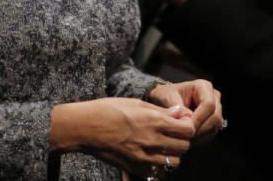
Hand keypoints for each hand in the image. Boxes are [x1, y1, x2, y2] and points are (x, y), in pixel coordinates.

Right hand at [50, 97, 194, 175]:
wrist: (85, 128)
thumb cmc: (108, 110)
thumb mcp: (136, 103)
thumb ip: (160, 111)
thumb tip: (179, 112)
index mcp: (153, 121)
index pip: (188, 129)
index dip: (187, 125)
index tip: (182, 123)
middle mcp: (152, 141)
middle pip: (184, 147)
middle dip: (182, 140)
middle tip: (173, 134)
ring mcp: (144, 157)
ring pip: (174, 162)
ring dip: (172, 154)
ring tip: (161, 145)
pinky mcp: (135, 168)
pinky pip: (156, 170)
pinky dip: (156, 163)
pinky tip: (148, 153)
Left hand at [147, 80, 222, 144]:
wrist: (164, 101)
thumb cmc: (165, 95)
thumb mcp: (166, 97)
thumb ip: (177, 108)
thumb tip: (188, 119)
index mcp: (203, 86)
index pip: (208, 104)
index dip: (199, 118)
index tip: (185, 127)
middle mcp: (213, 98)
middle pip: (214, 118)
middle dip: (198, 130)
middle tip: (183, 137)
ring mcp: (215, 111)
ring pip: (213, 128)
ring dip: (198, 137)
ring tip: (182, 140)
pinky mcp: (212, 123)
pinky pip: (210, 135)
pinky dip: (198, 140)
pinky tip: (186, 141)